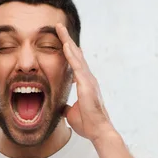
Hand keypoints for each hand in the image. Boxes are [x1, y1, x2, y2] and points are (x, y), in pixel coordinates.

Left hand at [55, 23, 116, 142]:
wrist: (97, 131)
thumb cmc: (88, 124)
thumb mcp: (72, 113)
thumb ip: (67, 108)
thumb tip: (62, 108)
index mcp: (84, 83)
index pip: (74, 63)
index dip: (68, 51)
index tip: (61, 40)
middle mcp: (88, 78)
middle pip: (76, 54)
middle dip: (67, 39)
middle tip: (59, 26)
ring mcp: (88, 79)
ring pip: (76, 56)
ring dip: (67, 41)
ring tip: (59, 28)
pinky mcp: (86, 84)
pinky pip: (77, 65)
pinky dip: (71, 54)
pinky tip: (65, 44)